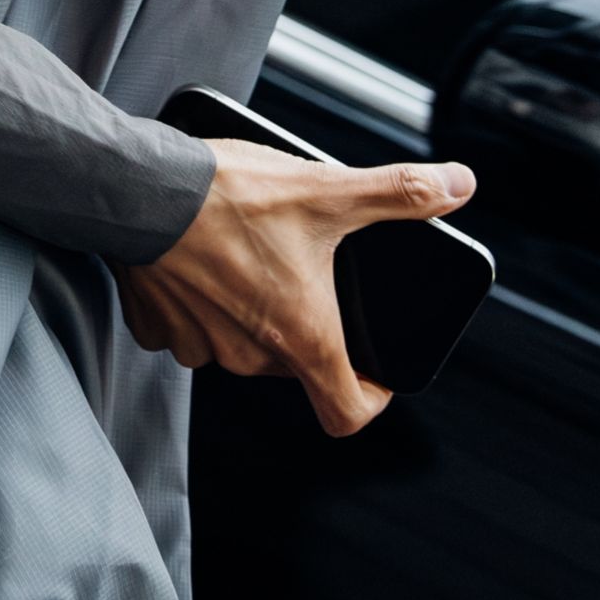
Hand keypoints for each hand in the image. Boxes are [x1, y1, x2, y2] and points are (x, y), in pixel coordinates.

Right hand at [114, 138, 476, 436]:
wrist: (141, 190)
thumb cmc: (228, 198)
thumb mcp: (329, 190)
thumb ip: (400, 193)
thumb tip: (459, 186)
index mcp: (302, 336)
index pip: (348, 412)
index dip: (369, 397)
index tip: (373, 372)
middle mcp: (252, 355)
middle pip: (295, 363)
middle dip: (304, 322)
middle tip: (300, 265)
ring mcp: (202, 346)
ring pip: (241, 343)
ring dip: (248, 310)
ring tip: (245, 252)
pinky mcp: (160, 328)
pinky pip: (189, 328)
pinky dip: (198, 303)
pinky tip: (199, 261)